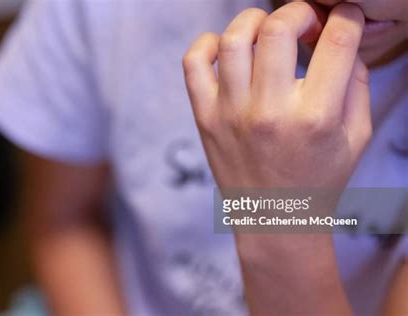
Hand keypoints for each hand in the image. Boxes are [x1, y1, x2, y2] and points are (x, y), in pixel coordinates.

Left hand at [183, 2, 371, 189]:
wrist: (275, 219)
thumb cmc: (318, 180)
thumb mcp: (356, 137)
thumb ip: (356, 84)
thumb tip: (343, 41)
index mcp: (314, 118)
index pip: (337, 43)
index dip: (347, 17)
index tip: (344, 18)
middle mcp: (269, 112)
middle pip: (278, 29)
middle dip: (300, 11)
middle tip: (307, 24)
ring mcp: (231, 114)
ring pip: (233, 39)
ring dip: (255, 20)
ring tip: (268, 32)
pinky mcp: (205, 118)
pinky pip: (193, 64)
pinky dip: (207, 44)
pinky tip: (227, 50)